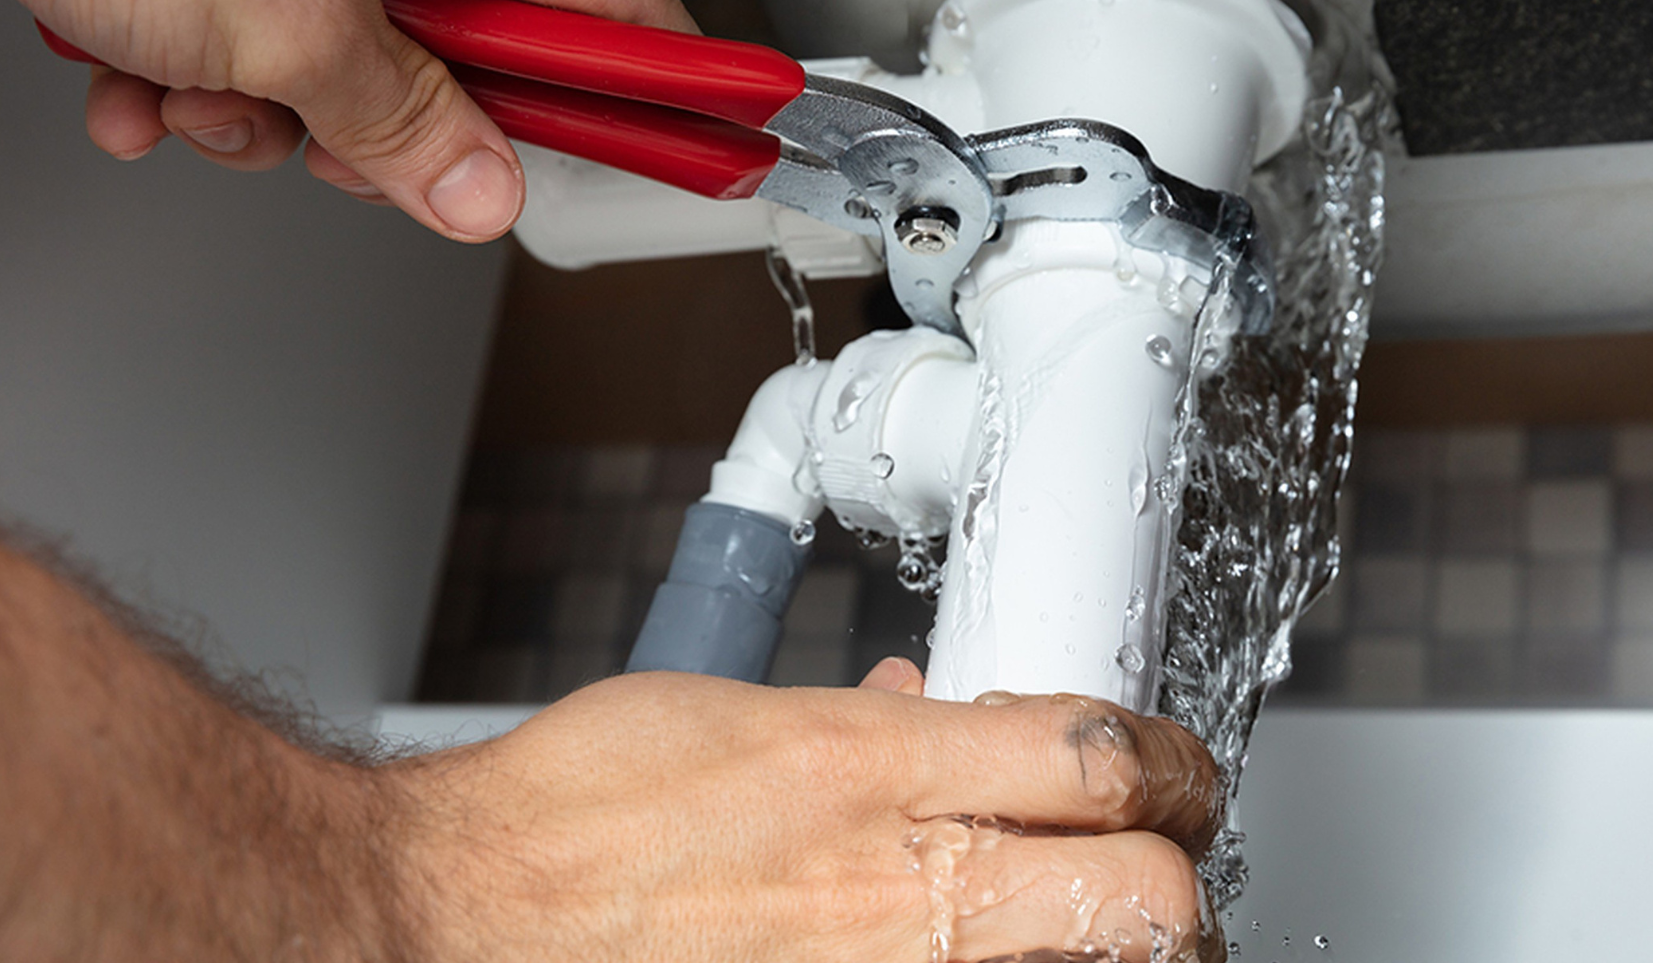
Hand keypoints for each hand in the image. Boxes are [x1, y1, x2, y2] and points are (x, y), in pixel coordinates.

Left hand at [0, 0, 692, 240]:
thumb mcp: (292, 29)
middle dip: (391, 131)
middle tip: (347, 142)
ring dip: (260, 114)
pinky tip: (131, 73)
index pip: (608, 8)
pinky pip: (242, 51)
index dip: (658, 82)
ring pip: (339, 75)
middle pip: (464, 65)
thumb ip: (405, 127)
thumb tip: (481, 191)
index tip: (705, 136)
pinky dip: (185, 81)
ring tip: (192, 85)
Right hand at [394, 660, 1221, 962]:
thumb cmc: (583, 811)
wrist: (474, 915)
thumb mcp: (744, 716)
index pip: (1100, 755)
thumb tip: (934, 713)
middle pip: (1147, 890)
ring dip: (1114, 936)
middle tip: (1161, 848)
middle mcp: (900, 890)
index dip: (1167, 759)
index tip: (1164, 764)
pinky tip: (979, 946)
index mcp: (874, 767)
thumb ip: (865, 722)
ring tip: (1089, 913)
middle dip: (1177, 864)